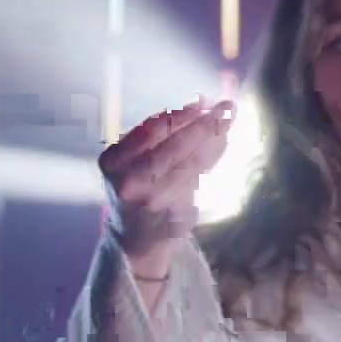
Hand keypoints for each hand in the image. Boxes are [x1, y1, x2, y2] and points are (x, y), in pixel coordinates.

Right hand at [98, 97, 232, 271]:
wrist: (134, 239)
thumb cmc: (137, 188)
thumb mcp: (133, 159)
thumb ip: (161, 133)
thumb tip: (201, 104)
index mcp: (113, 162)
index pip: (150, 131)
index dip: (180, 115)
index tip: (202, 101)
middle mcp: (129, 183)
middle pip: (172, 149)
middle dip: (202, 125)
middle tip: (225, 108)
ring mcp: (151, 204)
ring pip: (189, 166)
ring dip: (212, 141)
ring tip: (228, 121)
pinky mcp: (172, 220)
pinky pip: (198, 183)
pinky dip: (210, 160)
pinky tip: (221, 144)